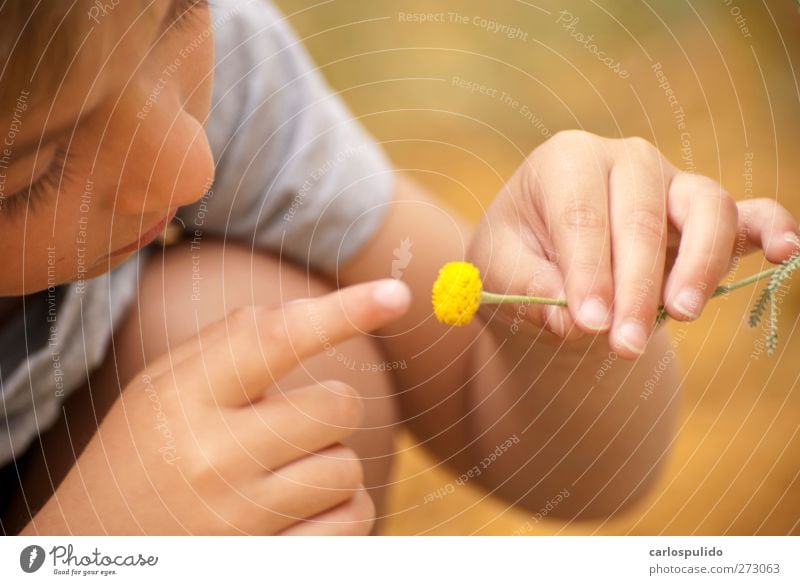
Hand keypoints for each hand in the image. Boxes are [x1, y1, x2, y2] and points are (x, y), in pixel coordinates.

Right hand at [26, 279, 410, 534]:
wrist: (93, 555)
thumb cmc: (137, 458)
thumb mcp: (159, 390)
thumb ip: (228, 345)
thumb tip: (310, 309)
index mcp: (182, 400)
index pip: (274, 339)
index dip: (342, 312)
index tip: (395, 294)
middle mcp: (211, 459)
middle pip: (338, 405)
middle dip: (329, 407)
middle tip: (290, 423)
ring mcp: (241, 522)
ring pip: (349, 466)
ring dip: (331, 462)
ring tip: (282, 473)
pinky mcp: (270, 565)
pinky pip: (354, 522)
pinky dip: (341, 511)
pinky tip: (298, 512)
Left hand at [468, 130, 798, 357]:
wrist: (546, 257)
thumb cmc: (518, 256)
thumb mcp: (498, 271)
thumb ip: (526, 288)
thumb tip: (573, 321)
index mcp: (565, 161)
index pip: (581, 216)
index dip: (587, 272)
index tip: (588, 324)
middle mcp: (624, 160)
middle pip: (641, 218)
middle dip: (635, 288)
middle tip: (623, 345)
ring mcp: (672, 183)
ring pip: (705, 208)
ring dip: (699, 266)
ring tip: (679, 315)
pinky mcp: (705, 214)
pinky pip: (748, 213)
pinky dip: (770, 228)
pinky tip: (783, 251)